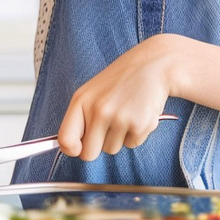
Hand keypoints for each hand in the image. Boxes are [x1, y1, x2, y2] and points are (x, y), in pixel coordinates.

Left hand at [58, 35, 176, 161]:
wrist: (153, 66)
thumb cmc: (119, 82)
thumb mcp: (92, 93)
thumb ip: (80, 118)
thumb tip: (72, 150)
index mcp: (81, 101)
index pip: (65, 139)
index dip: (72, 149)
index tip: (78, 148)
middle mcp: (98, 110)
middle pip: (88, 154)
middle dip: (97, 146)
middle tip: (108, 127)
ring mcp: (119, 118)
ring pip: (111, 150)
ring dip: (119, 138)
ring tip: (126, 113)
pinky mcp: (139, 125)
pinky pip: (131, 145)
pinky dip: (136, 135)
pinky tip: (139, 114)